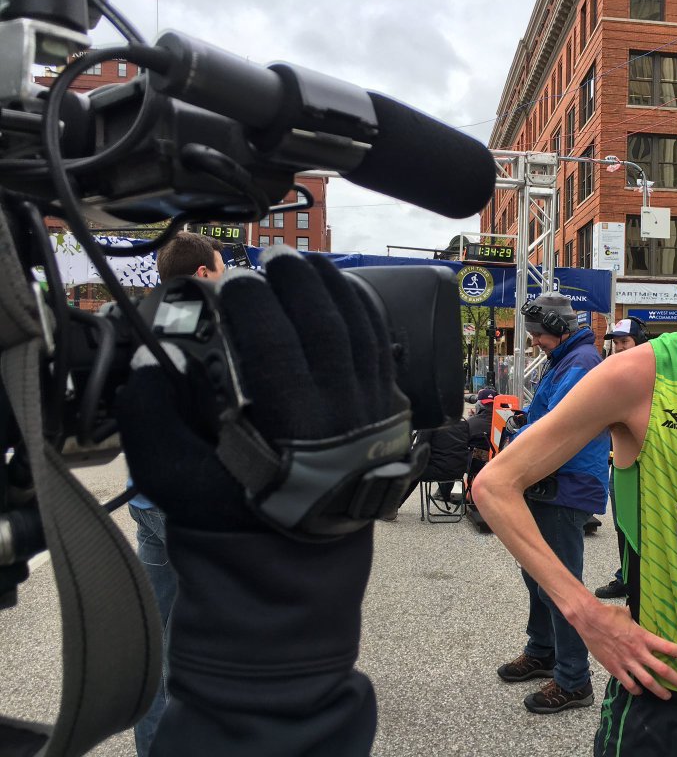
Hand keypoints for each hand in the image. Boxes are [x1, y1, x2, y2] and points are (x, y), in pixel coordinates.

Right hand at [117, 246, 419, 535]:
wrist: (291, 559)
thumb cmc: (231, 514)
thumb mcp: (173, 479)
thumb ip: (149, 418)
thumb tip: (152, 359)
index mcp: (290, 428)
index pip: (274, 343)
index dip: (252, 300)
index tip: (230, 281)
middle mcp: (339, 414)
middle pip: (323, 325)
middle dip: (294, 280)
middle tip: (269, 259)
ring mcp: (369, 410)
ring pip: (359, 329)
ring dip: (331, 287)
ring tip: (303, 262)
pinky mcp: (386, 410)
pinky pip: (381, 346)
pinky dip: (362, 310)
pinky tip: (342, 289)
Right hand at [574, 601, 676, 698]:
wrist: (589, 620)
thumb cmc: (608, 614)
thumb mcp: (626, 614)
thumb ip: (634, 619)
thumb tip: (633, 614)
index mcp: (643, 637)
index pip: (669, 648)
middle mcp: (638, 652)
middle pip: (663, 670)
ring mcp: (627, 662)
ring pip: (648, 682)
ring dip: (660, 691)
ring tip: (668, 696)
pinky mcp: (615, 668)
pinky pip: (628, 684)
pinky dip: (636, 690)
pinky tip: (639, 691)